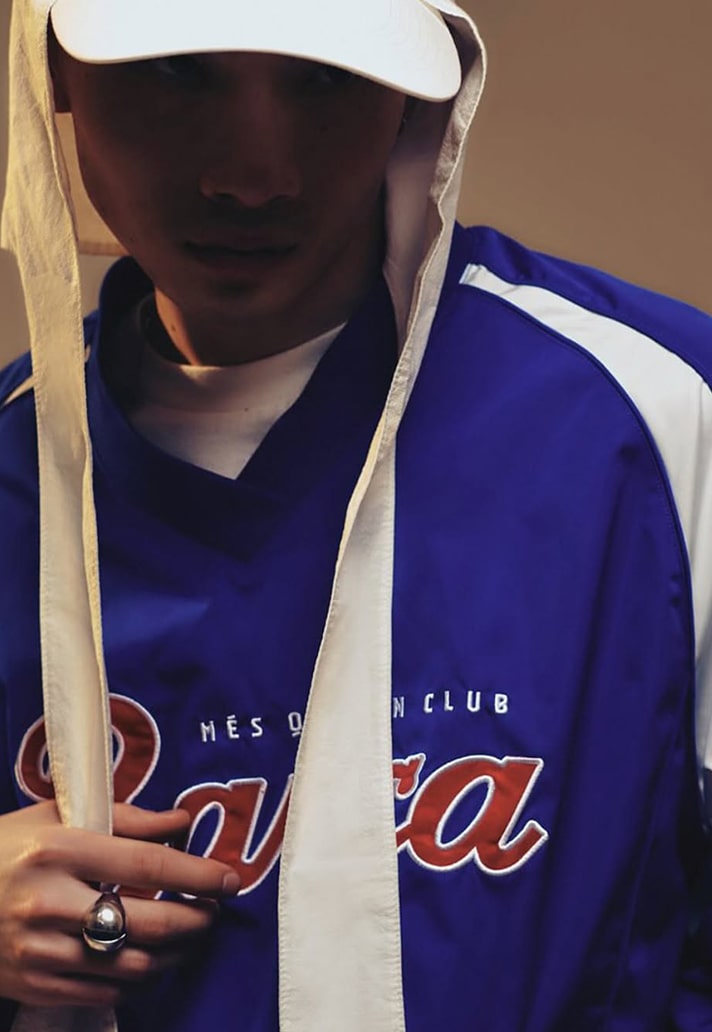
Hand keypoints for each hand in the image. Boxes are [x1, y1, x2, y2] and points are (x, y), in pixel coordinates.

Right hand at [0, 801, 239, 1007]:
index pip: (146, 863)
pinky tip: (149, 960)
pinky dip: (138, 979)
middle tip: (213, 912)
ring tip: (189, 936)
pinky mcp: (35, 986)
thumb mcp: (56, 816)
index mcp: (58, 850)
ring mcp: (40, 951)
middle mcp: (49, 903)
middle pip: (148, 922)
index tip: (229, 879)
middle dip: (195, 920)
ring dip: (174, 954)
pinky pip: (105, 993)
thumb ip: (124, 818)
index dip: (196, 874)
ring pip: (133, 966)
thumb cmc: (6, 848)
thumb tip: (181, 822)